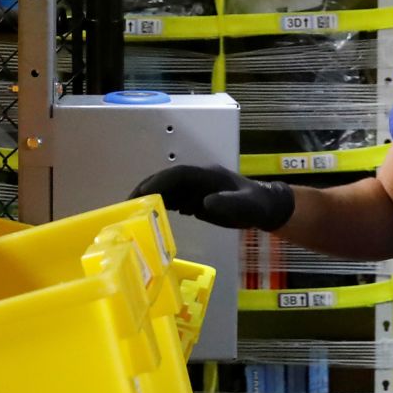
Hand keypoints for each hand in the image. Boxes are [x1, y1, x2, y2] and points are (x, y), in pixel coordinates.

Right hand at [131, 165, 295, 231]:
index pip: (176, 175)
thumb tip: (205, 202)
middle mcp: (198, 179)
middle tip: (126, 205)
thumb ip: (228, 203)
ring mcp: (197, 189)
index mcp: (207, 176)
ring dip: (150, 198)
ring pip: (168, 189)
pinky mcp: (197, 199)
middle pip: (167, 180)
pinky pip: (175, 199)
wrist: (266, 207)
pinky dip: (161, 206)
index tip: (142, 194)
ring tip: (132, 213)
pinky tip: (151, 217)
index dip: (158, 183)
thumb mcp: (245, 206)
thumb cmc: (256, 206)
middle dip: (146, 189)